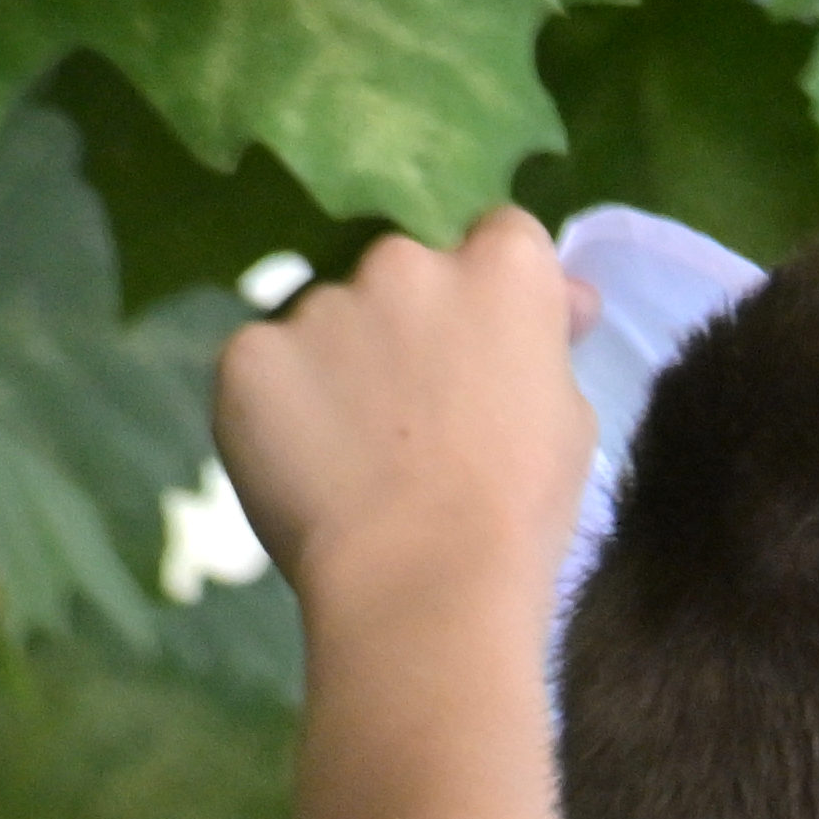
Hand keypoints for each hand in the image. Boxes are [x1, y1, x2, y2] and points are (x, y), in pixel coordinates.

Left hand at [210, 213, 594, 632]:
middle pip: (407, 273)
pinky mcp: (248, 352)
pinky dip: (283, 404)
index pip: (503, 236)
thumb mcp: (570, 419)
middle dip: (412, 324)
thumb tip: (558, 302)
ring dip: (343, 365)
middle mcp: (405, 262)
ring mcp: (318, 303)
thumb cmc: (522, 511)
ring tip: (359, 456)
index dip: (497, 293)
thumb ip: (544, 346)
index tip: (493, 346)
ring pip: (331, 321)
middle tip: (420, 416)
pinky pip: (267, 366)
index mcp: (500, 271)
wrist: (423, 582)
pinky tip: (308, 465)